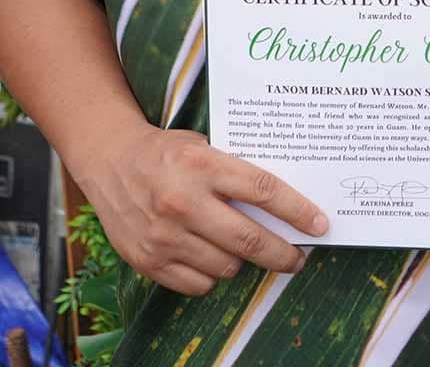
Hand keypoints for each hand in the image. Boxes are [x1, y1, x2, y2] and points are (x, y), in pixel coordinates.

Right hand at [76, 125, 327, 294]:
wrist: (110, 160)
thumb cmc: (166, 151)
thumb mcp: (203, 146)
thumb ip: (235, 171)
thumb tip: (283, 204)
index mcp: (203, 165)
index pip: (263, 191)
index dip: (297, 211)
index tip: (320, 225)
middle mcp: (184, 201)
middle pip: (248, 239)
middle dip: (282, 254)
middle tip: (298, 258)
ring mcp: (164, 235)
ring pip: (225, 266)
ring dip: (241, 261)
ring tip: (240, 247)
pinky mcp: (148, 261)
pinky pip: (198, 283)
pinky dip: (211, 275)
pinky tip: (209, 255)